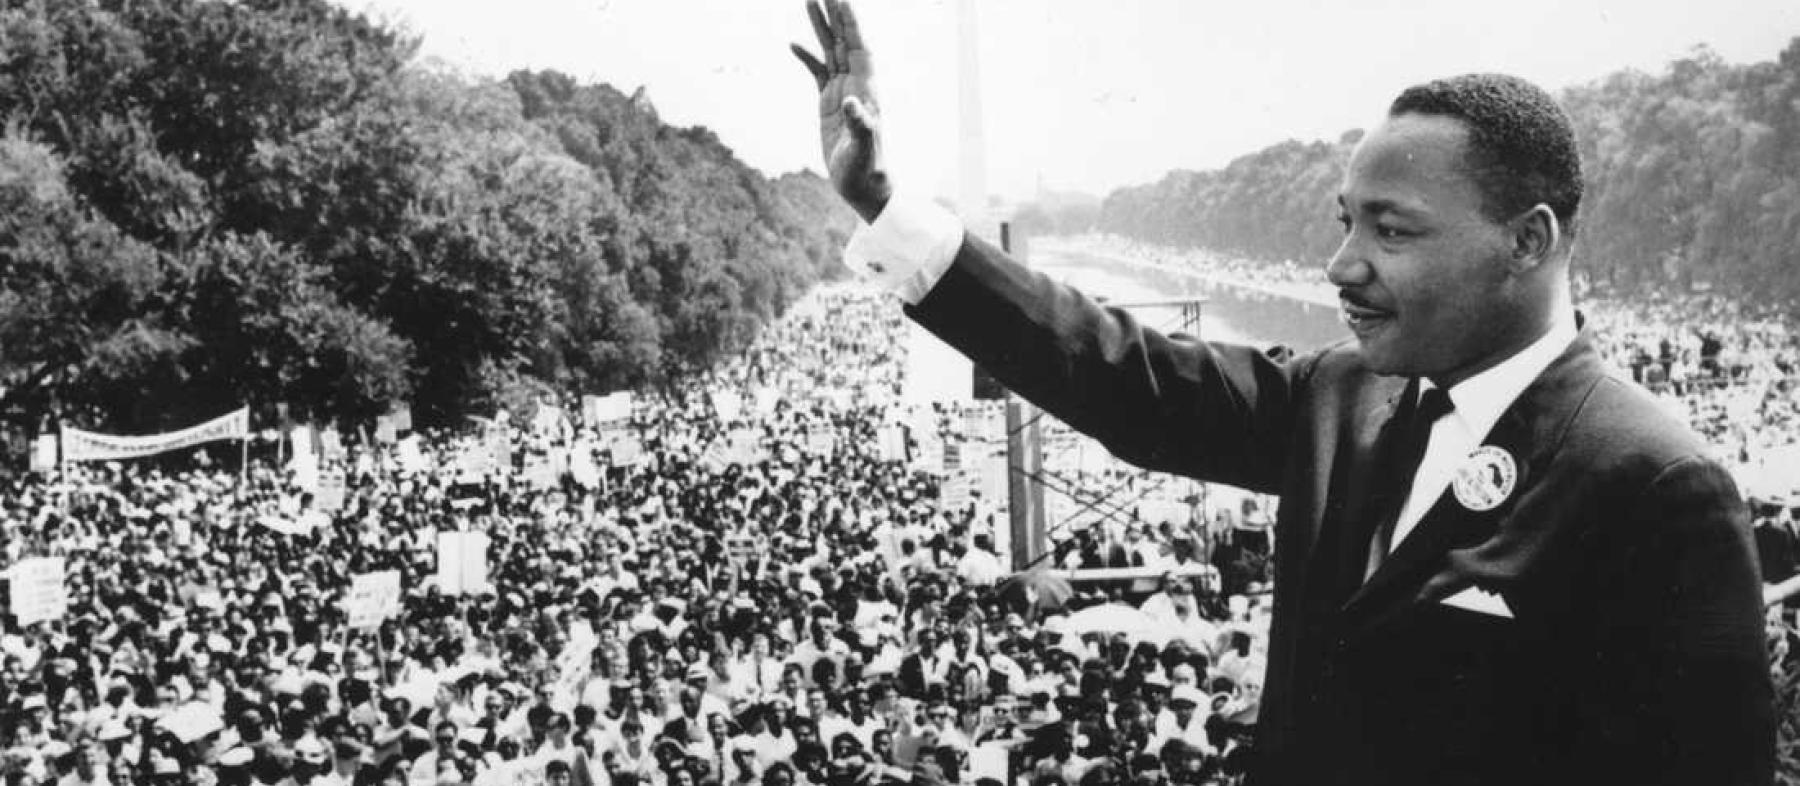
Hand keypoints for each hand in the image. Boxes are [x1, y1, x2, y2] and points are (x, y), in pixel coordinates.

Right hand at [791, 0, 890, 222]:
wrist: (863, 186)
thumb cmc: (867, 169)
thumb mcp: (863, 149)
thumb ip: (860, 125)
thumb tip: (851, 103)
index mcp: (866, 88)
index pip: (858, 46)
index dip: (850, 23)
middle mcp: (857, 84)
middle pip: (845, 40)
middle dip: (835, 14)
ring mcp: (842, 91)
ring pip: (831, 51)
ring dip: (821, 27)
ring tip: (810, 0)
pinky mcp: (829, 103)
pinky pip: (817, 72)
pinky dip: (806, 56)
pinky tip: (793, 44)